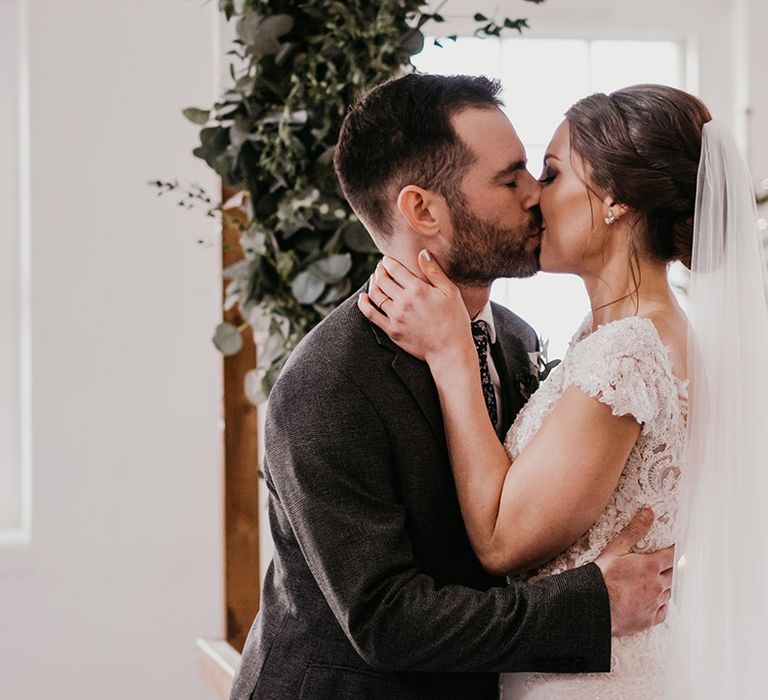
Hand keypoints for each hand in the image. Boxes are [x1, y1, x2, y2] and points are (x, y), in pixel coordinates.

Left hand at [357, 251, 472, 364]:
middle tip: (380, 268)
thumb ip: (434, 271)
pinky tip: (363, 298)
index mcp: (418, 289)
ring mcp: (396, 317)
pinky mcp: (391, 330)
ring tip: (375, 280)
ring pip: (375, 294)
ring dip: (372, 284)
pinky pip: (370, 314)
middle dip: (379, 270)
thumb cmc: (454, 320)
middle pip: (382, 279)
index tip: (387, 260)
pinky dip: (364, 304)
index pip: (394, 268)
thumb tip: (422, 253)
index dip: (387, 261)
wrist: (450, 350)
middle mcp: (404, 301)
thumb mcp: (450, 292)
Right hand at [594, 508, 673, 636]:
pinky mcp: (649, 619)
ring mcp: (654, 604)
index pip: (671, 556)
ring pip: (668, 593)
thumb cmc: (602, 577)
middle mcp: (657, 585)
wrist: (592, 605)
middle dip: (671, 569)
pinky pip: (663, 611)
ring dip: (665, 586)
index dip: (675, 550)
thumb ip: (634, 530)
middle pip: (673, 575)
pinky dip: (660, 605)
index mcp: (650, 566)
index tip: (677, 548)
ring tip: (657, 582)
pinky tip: (653, 602)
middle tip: (667, 565)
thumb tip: (648, 513)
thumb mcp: (615, 549)